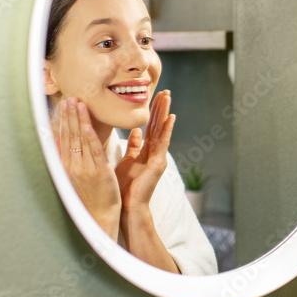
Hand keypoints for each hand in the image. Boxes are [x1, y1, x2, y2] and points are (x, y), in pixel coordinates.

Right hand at [55, 97, 121, 237]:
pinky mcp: (99, 171)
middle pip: (70, 135)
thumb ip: (66, 157)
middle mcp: (73, 166)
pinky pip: (93, 151)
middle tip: (69, 97)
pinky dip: (89, 137)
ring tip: (77, 102)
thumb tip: (57, 140)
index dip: (64, 120)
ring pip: (80, 139)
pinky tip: (87, 124)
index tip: (63, 104)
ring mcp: (85, 168)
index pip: (64, 138)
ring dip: (79, 120)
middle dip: (69, 115)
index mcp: (67, 166)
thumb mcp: (74, 176)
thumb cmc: (89, 196)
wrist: (99, 216)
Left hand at [114, 90, 175, 210]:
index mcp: (146, 152)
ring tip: (168, 97)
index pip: (150, 127)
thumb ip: (133, 146)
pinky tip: (171, 117)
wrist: (127, 206)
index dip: (152, 111)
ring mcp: (158, 157)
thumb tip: (136, 131)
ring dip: (165, 113)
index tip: (154, 95)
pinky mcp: (158, 164)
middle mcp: (154, 153)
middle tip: (164, 90)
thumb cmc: (125, 186)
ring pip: (162, 130)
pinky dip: (167, 130)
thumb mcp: (127, 161)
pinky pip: (163, 143)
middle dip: (160, 108)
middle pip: (158, 125)